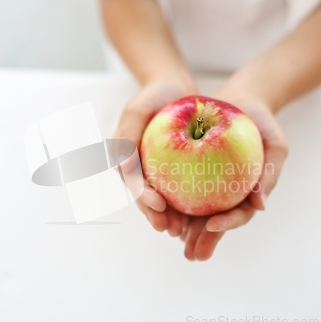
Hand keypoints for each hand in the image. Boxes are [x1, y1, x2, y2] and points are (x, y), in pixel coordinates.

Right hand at [114, 81, 195, 231]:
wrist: (175, 90)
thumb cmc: (154, 96)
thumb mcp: (137, 110)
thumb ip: (126, 135)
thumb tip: (121, 167)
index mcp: (125, 160)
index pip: (132, 183)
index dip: (143, 197)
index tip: (159, 206)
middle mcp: (138, 170)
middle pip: (145, 197)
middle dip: (156, 216)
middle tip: (169, 229)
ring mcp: (155, 172)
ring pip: (161, 199)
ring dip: (170, 217)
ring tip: (183, 232)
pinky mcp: (173, 171)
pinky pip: (179, 190)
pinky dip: (186, 203)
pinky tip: (199, 216)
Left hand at [181, 99, 288, 260]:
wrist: (241, 101)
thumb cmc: (263, 123)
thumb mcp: (276, 144)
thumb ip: (270, 173)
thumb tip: (261, 206)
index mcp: (248, 195)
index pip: (239, 214)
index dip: (227, 223)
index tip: (212, 226)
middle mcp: (227, 194)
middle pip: (214, 222)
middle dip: (202, 240)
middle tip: (191, 254)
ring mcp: (209, 185)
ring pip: (194, 212)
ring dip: (184, 228)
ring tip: (171, 237)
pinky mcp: (191, 172)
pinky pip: (180, 188)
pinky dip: (171, 200)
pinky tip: (158, 208)